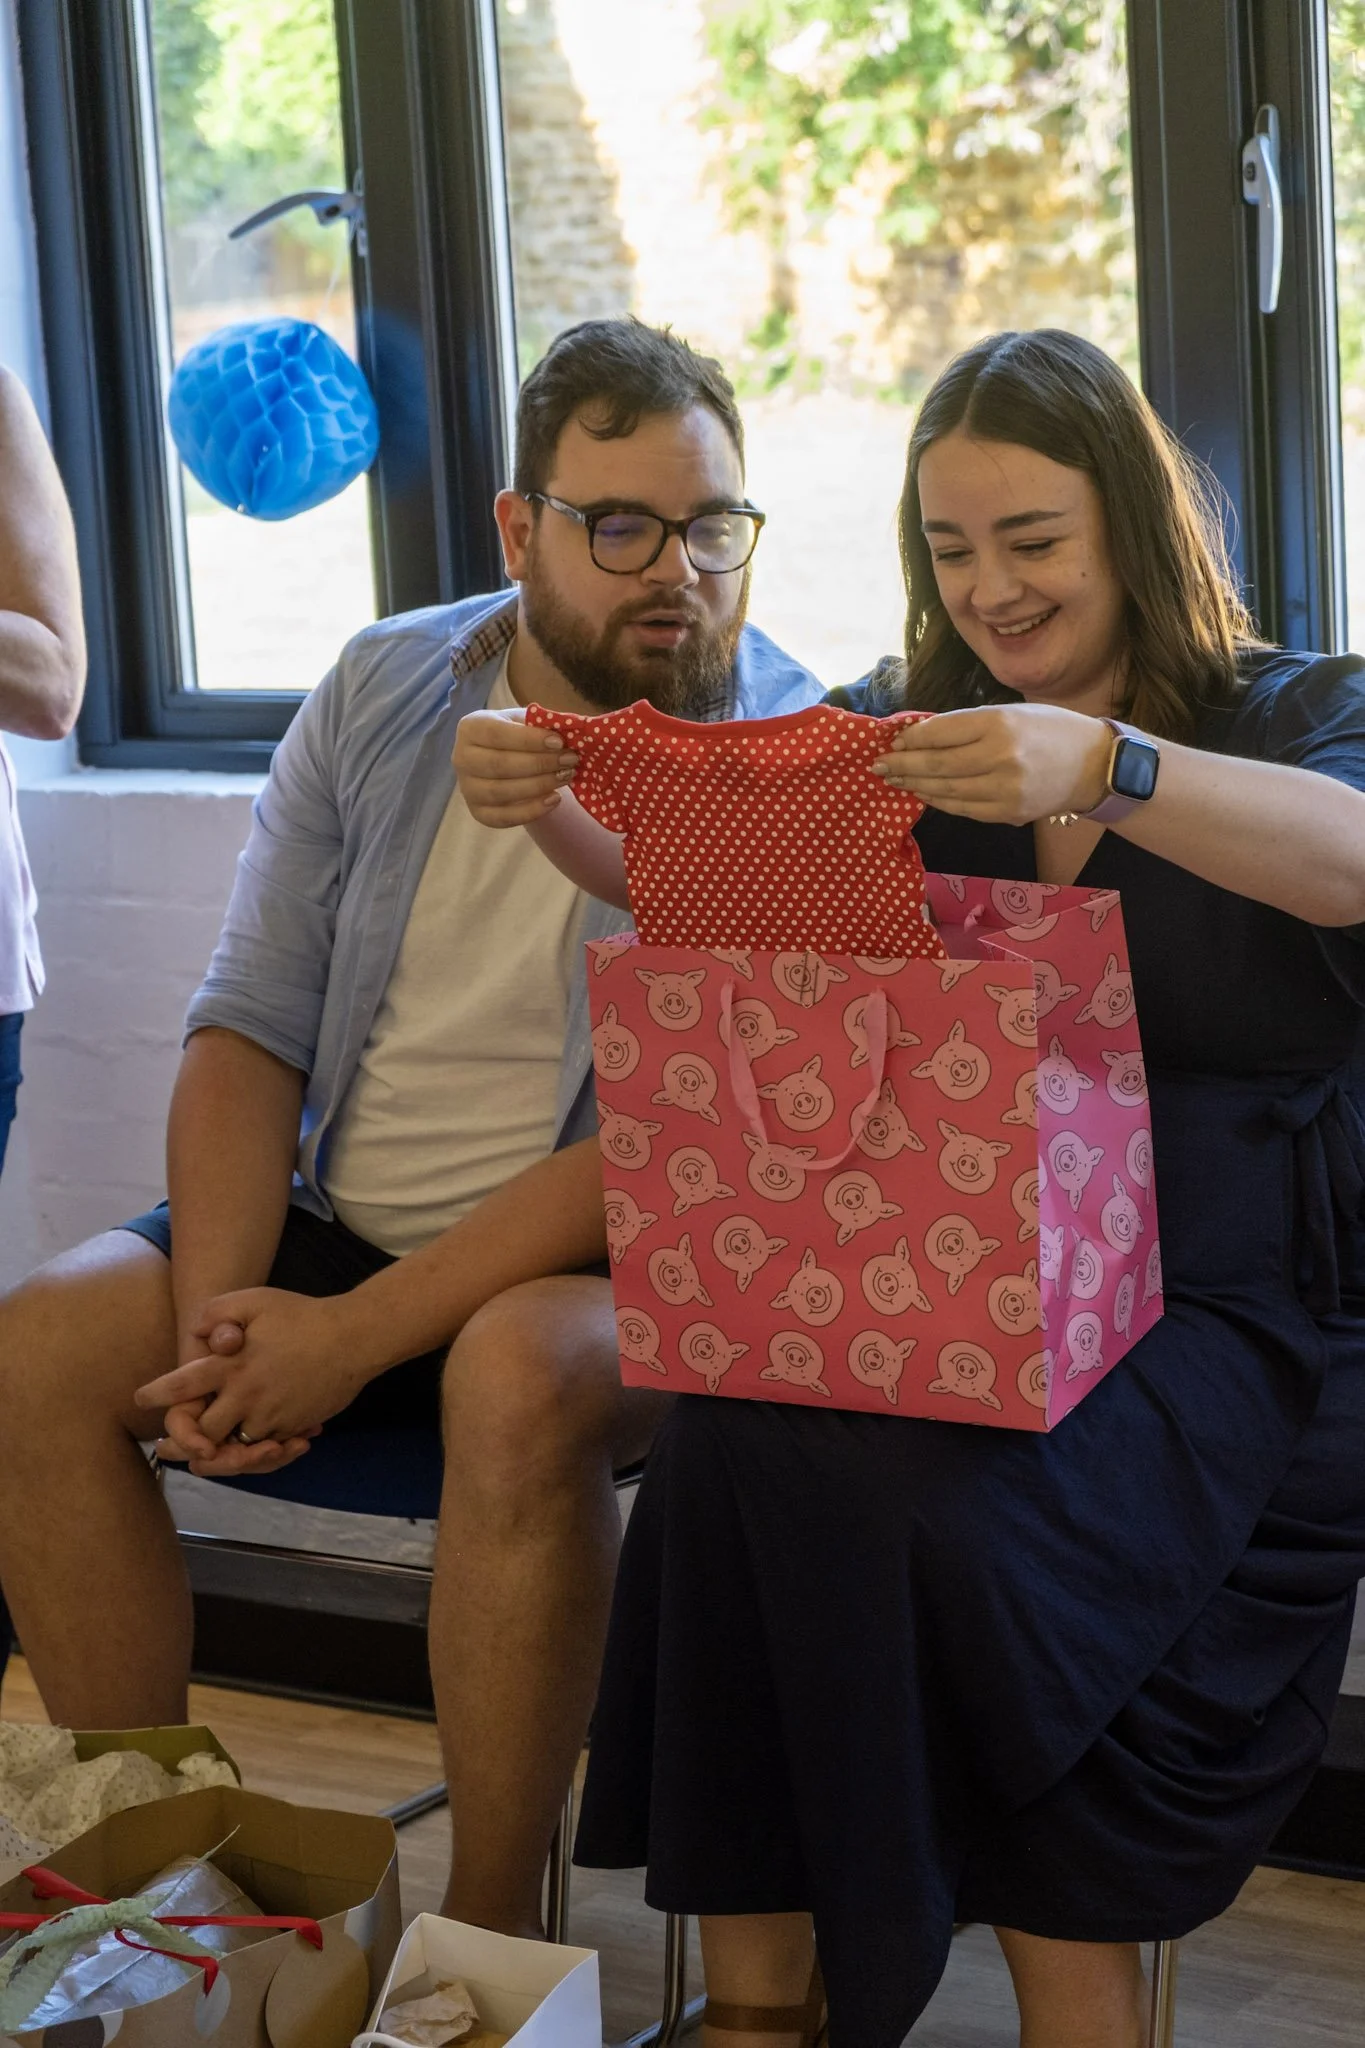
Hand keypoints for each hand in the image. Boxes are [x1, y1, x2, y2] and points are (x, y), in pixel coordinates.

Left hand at [137, 1288, 372, 1465]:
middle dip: (184, 1441)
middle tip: (167, 1446)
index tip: (140, 1399)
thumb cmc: (302, 1316)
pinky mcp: (292, 1427)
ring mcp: (272, 1415)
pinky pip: (266, 1447)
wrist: (354, 1339)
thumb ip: (218, 1312)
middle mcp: (247, 1395)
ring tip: (203, 1455)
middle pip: (204, 1432)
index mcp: (233, 1365)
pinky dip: (255, 1449)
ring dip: (220, 1451)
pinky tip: (248, 1444)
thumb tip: (195, 1334)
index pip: (183, 1386)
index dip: (157, 1394)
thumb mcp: (256, 1300)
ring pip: (235, 1446)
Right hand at [453, 706, 577, 825]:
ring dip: (539, 786)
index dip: (530, 740)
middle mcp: (461, 758)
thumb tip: (567, 731)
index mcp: (471, 728)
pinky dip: (531, 811)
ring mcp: (467, 788)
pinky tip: (554, 799)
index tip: (559, 742)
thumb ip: (542, 724)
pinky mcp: (478, 812)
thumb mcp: (526, 721)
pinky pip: (503, 817)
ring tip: (566, 777)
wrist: (506, 757)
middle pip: (500, 764)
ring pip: (501, 792)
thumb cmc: (518, 735)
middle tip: (570, 761)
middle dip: (540, 764)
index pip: (497, 734)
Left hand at [871, 703, 1112, 824]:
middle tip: (879, 766)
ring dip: (914, 785)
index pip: (941, 732)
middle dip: (902, 765)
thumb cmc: (1049, 730)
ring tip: (894, 780)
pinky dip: (938, 801)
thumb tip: (920, 736)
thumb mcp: (1011, 712)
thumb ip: (968, 725)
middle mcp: (1000, 757)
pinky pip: (962, 808)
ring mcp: (1004, 790)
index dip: (912, 739)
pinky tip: (922, 793)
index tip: (893, 742)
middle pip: (936, 764)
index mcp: (999, 724)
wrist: (1093, 764)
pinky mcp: (1007, 813)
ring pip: (945, 790)